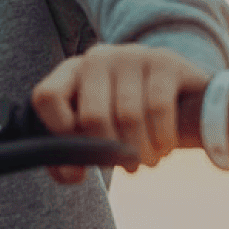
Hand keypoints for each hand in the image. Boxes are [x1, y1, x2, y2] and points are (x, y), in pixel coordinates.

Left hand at [31, 45, 209, 185]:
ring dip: (140, 151)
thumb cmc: (127, 122)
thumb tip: (72, 173)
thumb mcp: (96, 135)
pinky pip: (157, 107)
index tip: (82, 151)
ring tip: (148, 162)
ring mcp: (130, 55)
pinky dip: (161, 136)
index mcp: (70, 73)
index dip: (60, 131)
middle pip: (92, 115)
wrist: (182, 98)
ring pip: (127, 115)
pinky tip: (164, 147)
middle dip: (111, 152)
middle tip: (128, 167)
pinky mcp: (164, 61)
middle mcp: (97, 58)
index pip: (47, 97)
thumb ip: (73, 157)